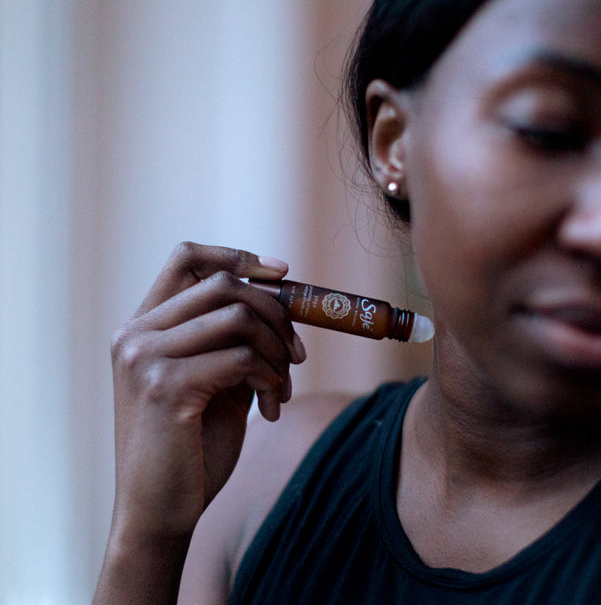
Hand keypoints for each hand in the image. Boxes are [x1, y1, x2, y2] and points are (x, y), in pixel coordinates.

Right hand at [108, 243, 305, 543]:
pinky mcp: (166, 385)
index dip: (238, 255)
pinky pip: (242, 357)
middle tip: (298, 353)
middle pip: (224, 283)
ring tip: (284, 387)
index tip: (281, 273)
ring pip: (238, 316)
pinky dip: (271, 378)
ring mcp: (145, 356)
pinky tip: (272, 409)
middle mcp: (136, 333)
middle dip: (276, 312)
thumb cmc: (192, 447)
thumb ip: (234, 339)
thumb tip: (282, 299)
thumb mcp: (216, 380)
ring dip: (277, 350)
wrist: (160, 512)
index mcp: (144, 326)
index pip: (186, 257)